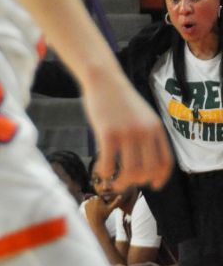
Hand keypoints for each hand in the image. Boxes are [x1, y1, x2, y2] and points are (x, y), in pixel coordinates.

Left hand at [82, 194, 120, 223]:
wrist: (96, 223)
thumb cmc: (104, 215)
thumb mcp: (111, 208)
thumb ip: (116, 202)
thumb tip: (121, 195)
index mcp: (98, 198)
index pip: (103, 197)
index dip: (105, 201)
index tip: (105, 207)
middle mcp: (92, 199)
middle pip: (98, 199)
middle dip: (100, 203)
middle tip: (101, 210)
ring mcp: (87, 202)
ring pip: (94, 201)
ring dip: (96, 204)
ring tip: (98, 211)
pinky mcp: (85, 206)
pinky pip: (90, 204)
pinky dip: (92, 207)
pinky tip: (94, 211)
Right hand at [83, 72, 171, 189]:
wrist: (104, 80)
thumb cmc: (119, 99)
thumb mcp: (142, 115)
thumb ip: (146, 133)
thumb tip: (142, 157)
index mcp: (156, 129)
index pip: (165, 161)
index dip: (161, 177)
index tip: (154, 186)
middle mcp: (145, 132)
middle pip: (148, 170)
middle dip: (137, 183)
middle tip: (124, 184)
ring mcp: (127, 133)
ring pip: (130, 171)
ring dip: (121, 183)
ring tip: (112, 183)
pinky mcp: (108, 133)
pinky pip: (108, 163)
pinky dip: (104, 172)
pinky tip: (100, 171)